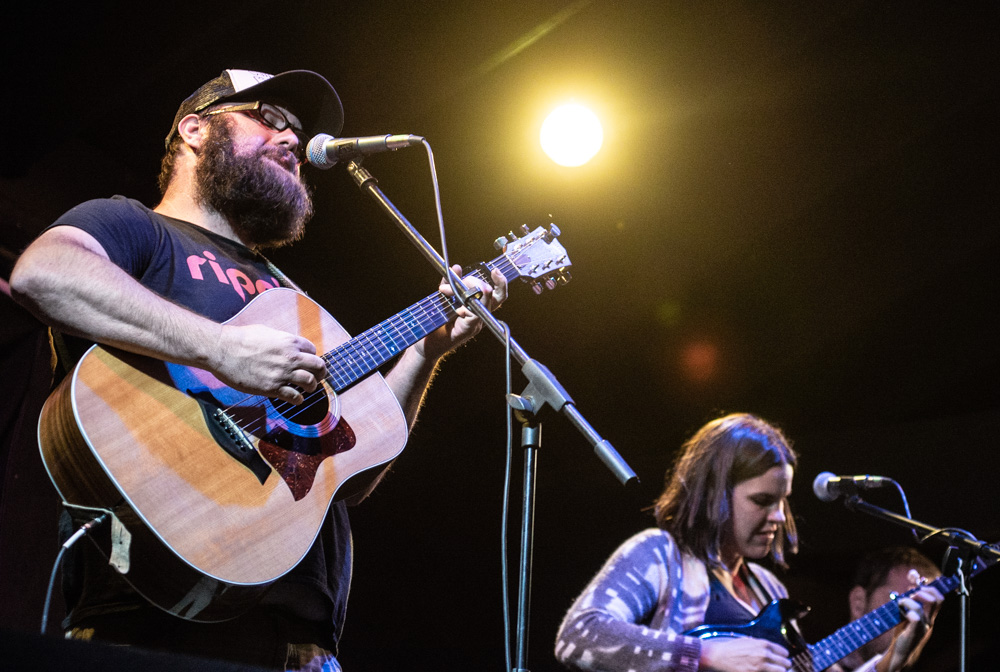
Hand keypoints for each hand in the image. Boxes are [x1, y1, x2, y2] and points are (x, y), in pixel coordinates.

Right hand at [212, 323, 327, 404]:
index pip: (313, 350)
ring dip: (312, 387)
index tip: (308, 363)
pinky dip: (299, 399)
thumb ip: (280, 340)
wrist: (223, 350)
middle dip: (321, 373)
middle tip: (318, 377)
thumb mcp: (266, 331)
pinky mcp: (272, 388)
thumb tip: (286, 345)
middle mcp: (290, 357)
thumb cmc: (240, 338)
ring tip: (308, 389)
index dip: (312, 357)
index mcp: (289, 342)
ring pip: (310, 382)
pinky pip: (295, 397)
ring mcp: (282, 373)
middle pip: (318, 366)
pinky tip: (296, 399)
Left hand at [416, 265, 507, 360]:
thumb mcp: (443, 298)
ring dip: (468, 292)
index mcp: (479, 307)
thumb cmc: (437, 322)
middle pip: (495, 296)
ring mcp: (477, 324)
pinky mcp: (469, 330)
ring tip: (448, 291)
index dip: (501, 282)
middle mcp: (482, 316)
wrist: (428, 344)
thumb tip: (457, 267)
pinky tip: (455, 308)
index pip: (498, 294)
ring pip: (485, 303)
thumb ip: (451, 283)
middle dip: (477, 282)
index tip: (495, 270)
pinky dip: (465, 307)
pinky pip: (474, 314)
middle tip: (460, 282)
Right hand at [698, 636, 790, 671]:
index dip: (782, 656)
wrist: (718, 656)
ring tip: (773, 671)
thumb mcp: (749, 641)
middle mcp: (765, 655)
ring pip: (782, 671)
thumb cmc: (732, 648)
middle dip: (783, 665)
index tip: (780, 659)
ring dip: (779, 671)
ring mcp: (761, 666)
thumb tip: (774, 652)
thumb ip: (763, 646)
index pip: (784, 652)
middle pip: (785, 663)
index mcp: (763, 644)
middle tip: (778, 667)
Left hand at [877, 577, 943, 671]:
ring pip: (921, 607)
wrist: (901, 651)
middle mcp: (929, 619)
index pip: (938, 596)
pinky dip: (908, 612)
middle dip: (923, 591)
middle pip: (936, 599)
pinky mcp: (915, 633)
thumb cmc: (903, 629)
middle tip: (910, 594)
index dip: (929, 583)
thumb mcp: (906, 610)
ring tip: (900, 604)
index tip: (913, 575)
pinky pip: (915, 619)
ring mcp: (924, 627)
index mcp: (929, 614)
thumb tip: (913, 578)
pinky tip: (902, 613)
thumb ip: (911, 596)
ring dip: (908, 600)